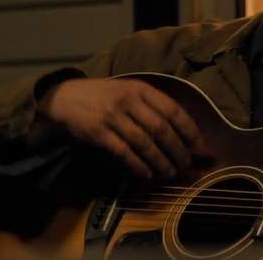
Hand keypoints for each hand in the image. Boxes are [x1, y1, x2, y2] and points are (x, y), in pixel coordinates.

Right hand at [39, 78, 199, 178]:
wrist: (65, 97)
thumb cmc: (104, 95)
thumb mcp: (129, 89)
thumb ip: (151, 104)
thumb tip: (181, 129)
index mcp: (140, 88)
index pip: (172, 109)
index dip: (188, 129)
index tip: (198, 144)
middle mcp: (128, 101)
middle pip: (161, 128)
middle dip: (177, 149)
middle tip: (186, 164)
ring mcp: (112, 116)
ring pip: (144, 143)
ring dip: (160, 161)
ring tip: (170, 172)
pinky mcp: (98, 133)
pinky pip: (124, 153)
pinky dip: (138, 165)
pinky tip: (147, 174)